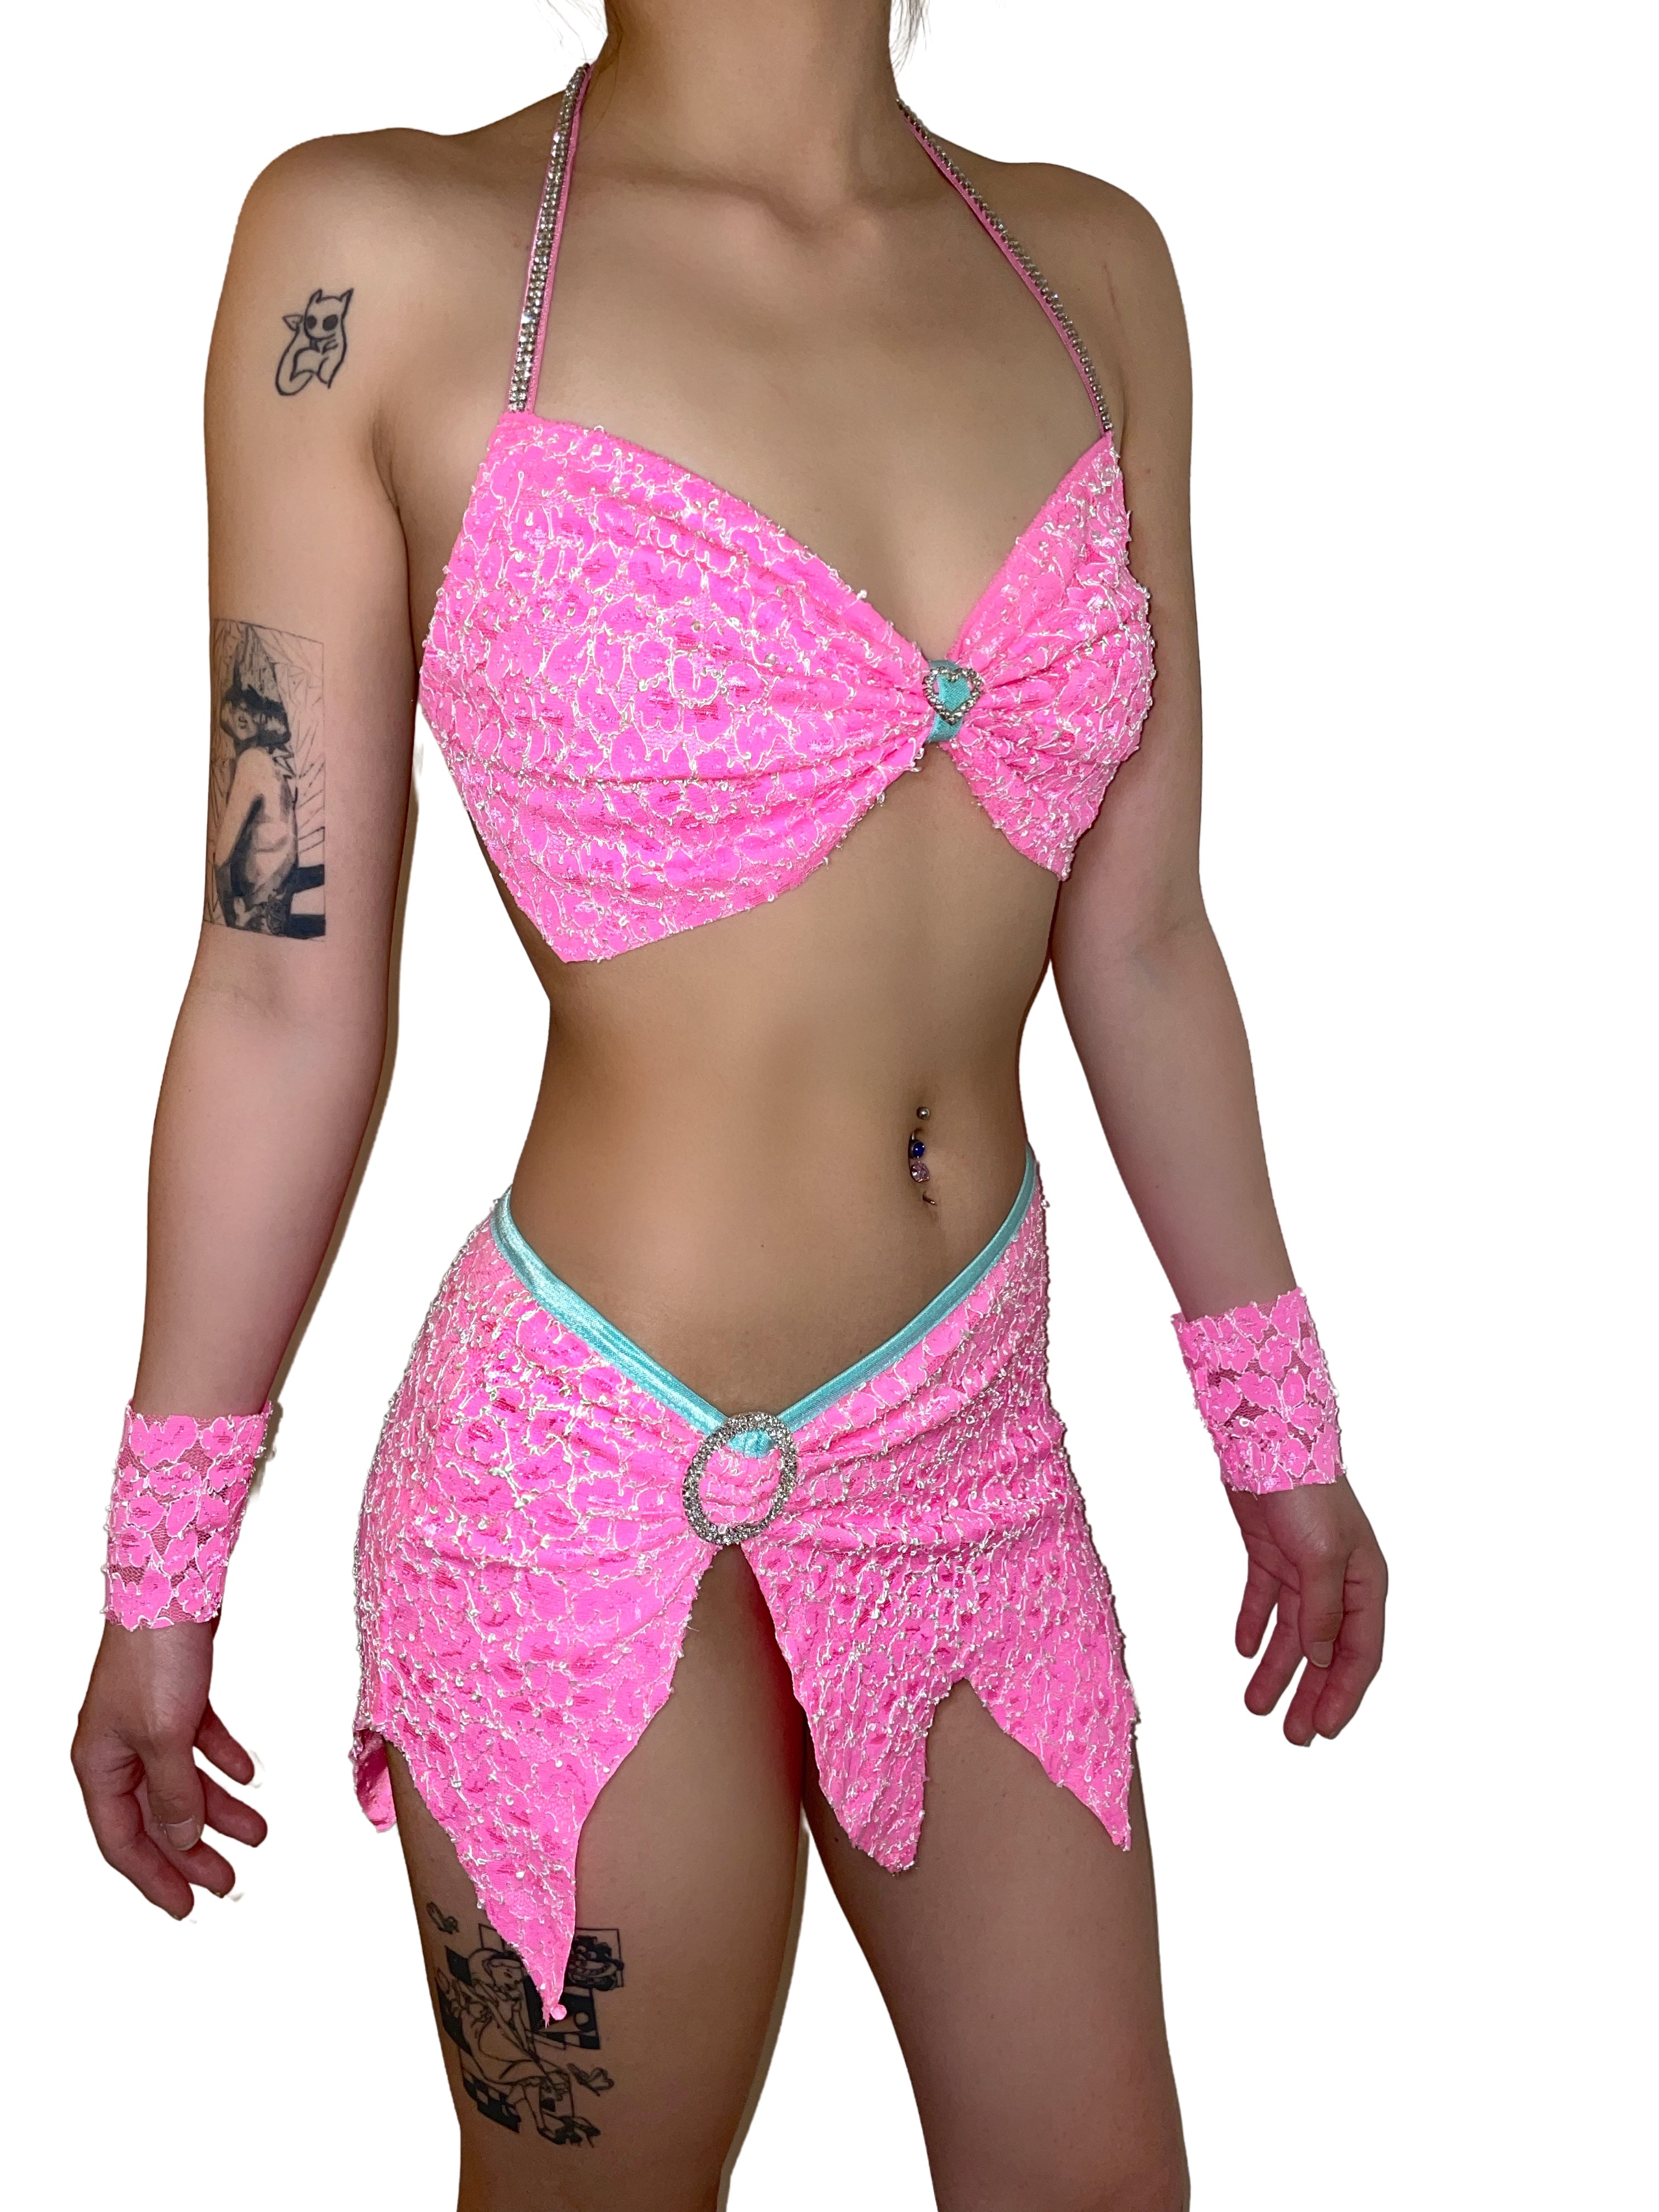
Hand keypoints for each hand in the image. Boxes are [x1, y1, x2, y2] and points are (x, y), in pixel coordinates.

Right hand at [72, 1617, 266, 1915]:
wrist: (172, 1586)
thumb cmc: (154, 1655)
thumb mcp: (165, 1737)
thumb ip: (174, 1793)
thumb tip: (183, 1839)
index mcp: (99, 1764)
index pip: (122, 1840)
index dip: (155, 1878)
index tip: (187, 1907)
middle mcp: (117, 1746)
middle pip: (155, 1816)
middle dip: (194, 1852)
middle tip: (230, 1882)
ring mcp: (146, 1720)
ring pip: (182, 1781)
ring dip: (219, 1809)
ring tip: (259, 1832)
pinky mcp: (175, 1696)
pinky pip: (199, 1743)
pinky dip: (223, 1761)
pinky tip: (249, 1776)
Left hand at [1227, 1476, 1386, 1744]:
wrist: (1269, 1438)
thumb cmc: (1307, 1491)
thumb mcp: (1320, 1557)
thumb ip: (1321, 1611)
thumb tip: (1322, 1659)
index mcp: (1364, 1582)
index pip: (1360, 1653)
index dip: (1343, 1694)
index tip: (1323, 1728)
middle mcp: (1337, 1580)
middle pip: (1327, 1651)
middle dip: (1311, 1693)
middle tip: (1292, 1735)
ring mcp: (1303, 1567)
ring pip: (1293, 1633)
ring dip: (1276, 1668)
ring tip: (1256, 1705)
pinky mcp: (1270, 1553)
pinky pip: (1264, 1600)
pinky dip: (1254, 1625)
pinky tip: (1242, 1649)